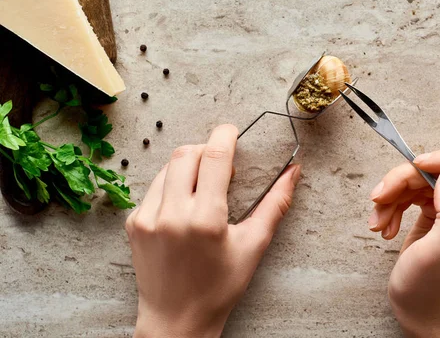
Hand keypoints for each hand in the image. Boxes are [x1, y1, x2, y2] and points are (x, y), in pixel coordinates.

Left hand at [126, 124, 301, 337]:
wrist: (176, 320)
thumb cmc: (219, 288)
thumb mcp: (253, 246)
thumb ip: (275, 205)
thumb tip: (293, 173)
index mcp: (206, 220)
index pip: (213, 157)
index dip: (225, 135)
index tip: (232, 131)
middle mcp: (172, 215)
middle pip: (186, 153)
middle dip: (206, 149)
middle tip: (220, 163)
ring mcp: (148, 219)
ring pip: (167, 167)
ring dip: (187, 165)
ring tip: (201, 186)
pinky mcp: (134, 224)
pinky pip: (154, 188)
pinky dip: (171, 185)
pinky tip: (183, 205)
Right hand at [368, 147, 439, 337]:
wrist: (418, 310)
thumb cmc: (429, 290)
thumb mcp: (438, 255)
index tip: (416, 167)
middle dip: (406, 179)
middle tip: (380, 198)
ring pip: (420, 177)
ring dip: (392, 194)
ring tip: (378, 222)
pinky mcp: (435, 208)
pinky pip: (410, 191)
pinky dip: (391, 204)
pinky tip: (383, 226)